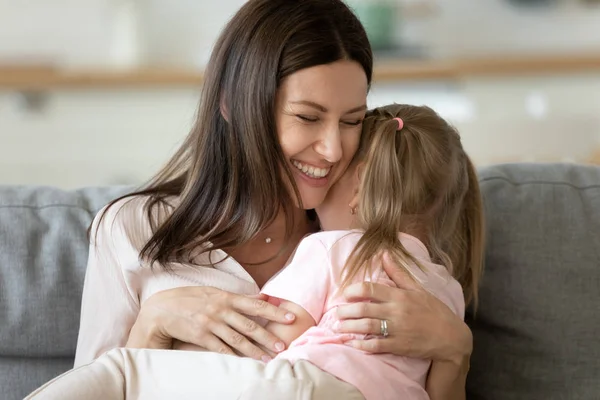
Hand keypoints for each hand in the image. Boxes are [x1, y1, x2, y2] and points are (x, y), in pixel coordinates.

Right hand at [126, 286, 295, 360]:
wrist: (162, 308)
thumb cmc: (191, 299)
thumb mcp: (214, 292)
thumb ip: (238, 297)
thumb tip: (262, 296)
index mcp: (226, 297)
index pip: (256, 305)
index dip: (275, 311)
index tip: (291, 317)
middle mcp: (221, 310)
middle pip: (250, 325)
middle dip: (268, 336)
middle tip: (284, 344)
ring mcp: (211, 323)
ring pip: (237, 339)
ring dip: (254, 350)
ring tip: (268, 358)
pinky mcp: (201, 336)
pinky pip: (220, 348)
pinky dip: (233, 356)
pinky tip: (244, 362)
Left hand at [334, 253, 471, 363]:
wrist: (451, 337)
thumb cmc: (434, 311)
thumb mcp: (418, 289)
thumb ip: (398, 273)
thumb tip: (384, 253)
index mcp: (400, 296)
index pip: (371, 288)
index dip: (353, 290)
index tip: (345, 294)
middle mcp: (397, 311)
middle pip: (364, 308)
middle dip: (346, 311)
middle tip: (336, 313)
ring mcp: (398, 330)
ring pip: (367, 327)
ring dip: (350, 327)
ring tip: (339, 327)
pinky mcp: (399, 346)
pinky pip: (377, 346)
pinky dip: (363, 345)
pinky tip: (353, 344)